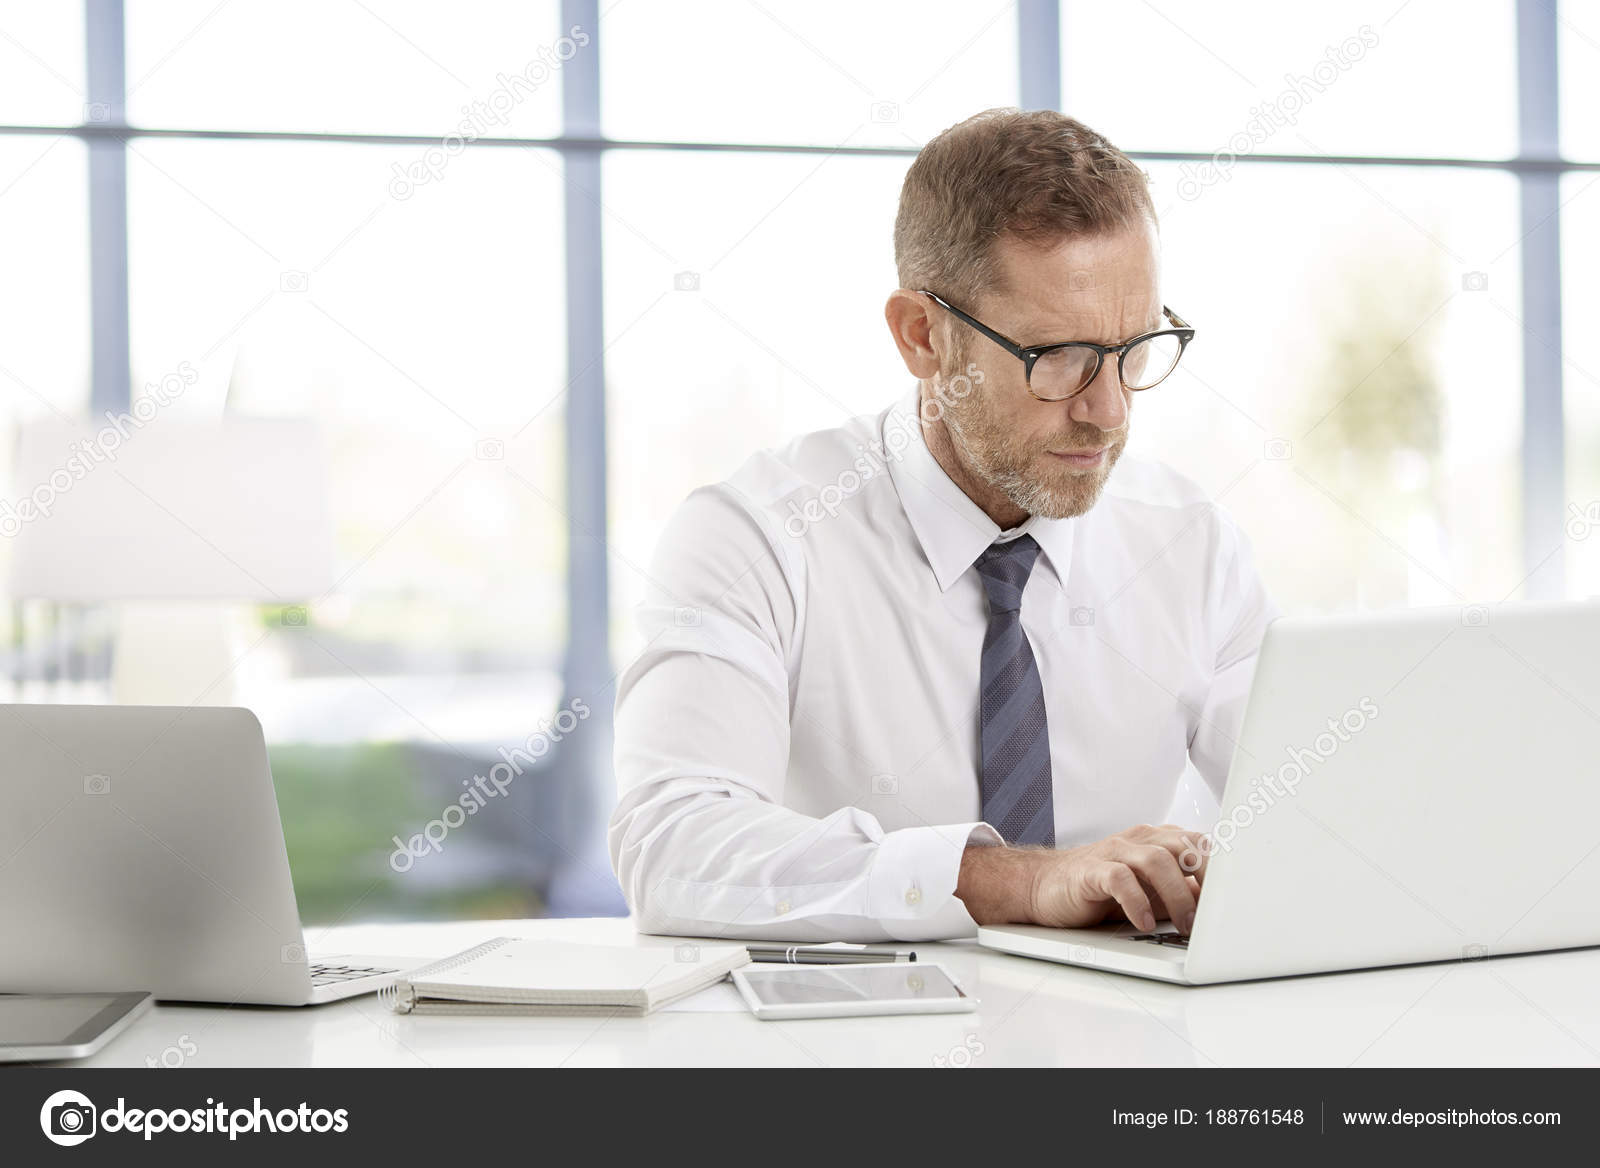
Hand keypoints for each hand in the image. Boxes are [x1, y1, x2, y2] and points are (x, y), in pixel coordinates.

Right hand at [957, 824, 1208, 933]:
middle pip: (1182, 846)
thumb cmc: (1098, 889)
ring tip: (1184, 925)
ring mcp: (1113, 852)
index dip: (1219, 868)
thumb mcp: (1147, 892)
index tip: (1234, 897)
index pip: (1197, 843)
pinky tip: (1144, 923)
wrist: (1042, 887)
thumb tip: (1214, 903)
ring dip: (1176, 896)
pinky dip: (1137, 902)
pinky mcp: (1090, 871)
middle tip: (1215, 913)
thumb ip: (1178, 892)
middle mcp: (1136, 841)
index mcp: (1154, 840)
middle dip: (1205, 879)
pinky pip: (1119, 879)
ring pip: (1156, 861)